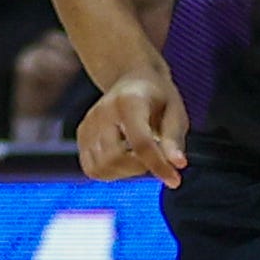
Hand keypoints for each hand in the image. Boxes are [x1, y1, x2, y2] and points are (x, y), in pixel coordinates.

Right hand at [77, 71, 187, 185]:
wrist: (133, 79)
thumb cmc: (159, 97)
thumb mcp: (175, 112)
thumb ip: (174, 139)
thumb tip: (178, 166)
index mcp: (129, 102)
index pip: (141, 142)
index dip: (158, 165)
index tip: (175, 181)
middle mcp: (102, 112)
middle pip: (116, 158)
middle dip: (141, 167)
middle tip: (157, 156)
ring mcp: (87, 124)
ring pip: (101, 167)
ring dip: (126, 171)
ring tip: (143, 155)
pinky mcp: (81, 135)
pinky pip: (92, 168)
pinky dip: (112, 171)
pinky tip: (127, 157)